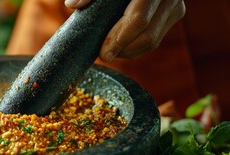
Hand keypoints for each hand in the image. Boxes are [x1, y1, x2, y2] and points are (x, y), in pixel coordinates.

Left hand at [65, 0, 185, 61]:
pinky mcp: (173, 14)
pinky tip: (120, 46)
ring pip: (153, 41)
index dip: (119, 39)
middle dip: (123, 50)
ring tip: (109, 50)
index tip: (103, 54)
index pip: (138, 20)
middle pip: (148, 35)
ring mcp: (174, 6)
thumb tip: (72, 5)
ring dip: (128, 51)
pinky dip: (136, 47)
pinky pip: (155, 39)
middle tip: (103, 55)